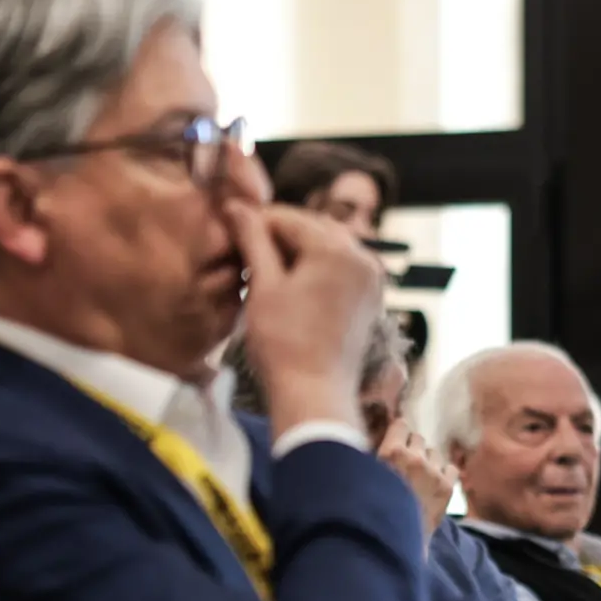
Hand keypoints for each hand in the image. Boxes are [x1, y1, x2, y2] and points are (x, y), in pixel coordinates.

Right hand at [226, 202, 382, 436]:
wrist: (315, 394)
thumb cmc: (284, 343)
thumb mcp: (263, 286)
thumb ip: (252, 240)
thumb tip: (235, 206)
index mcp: (337, 249)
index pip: (288, 217)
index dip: (256, 221)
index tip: (230, 229)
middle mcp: (363, 257)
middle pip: (312, 229)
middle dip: (278, 235)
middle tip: (244, 249)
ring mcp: (371, 279)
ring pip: (327, 248)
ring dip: (296, 251)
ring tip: (263, 269)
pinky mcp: (370, 298)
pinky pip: (340, 269)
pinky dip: (316, 268)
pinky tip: (289, 284)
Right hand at [377, 415, 454, 537]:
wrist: (391, 540)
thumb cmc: (372, 510)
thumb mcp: (366, 478)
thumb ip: (377, 459)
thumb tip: (386, 447)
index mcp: (389, 453)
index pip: (401, 425)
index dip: (399, 434)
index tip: (398, 442)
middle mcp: (414, 458)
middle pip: (419, 438)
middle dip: (413, 449)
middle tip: (406, 466)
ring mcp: (433, 472)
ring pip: (434, 453)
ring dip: (427, 461)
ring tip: (418, 479)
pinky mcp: (447, 487)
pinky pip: (451, 468)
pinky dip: (444, 474)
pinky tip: (434, 485)